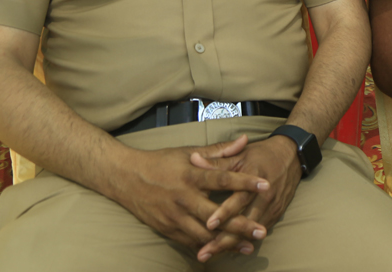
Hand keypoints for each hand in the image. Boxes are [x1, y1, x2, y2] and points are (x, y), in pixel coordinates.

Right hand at [107, 136, 270, 253]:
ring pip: (204, 234)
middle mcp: (184, 198)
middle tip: (262, 231)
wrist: (126, 178)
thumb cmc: (161, 162)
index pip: (223, 178)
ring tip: (248, 247)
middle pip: (216, 214)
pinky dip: (208, 247)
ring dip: (227, 242)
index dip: (245, 181)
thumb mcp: (189, 151)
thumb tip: (244, 140)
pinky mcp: (167, 229)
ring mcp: (174, 216)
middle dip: (240, 224)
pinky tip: (223, 251)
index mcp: (191, 175)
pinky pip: (190, 242)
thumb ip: (219, 150)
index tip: (266, 185)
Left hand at [189, 133, 302, 261]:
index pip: (239, 198)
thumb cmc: (261, 155)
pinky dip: (243, 241)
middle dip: (224, 240)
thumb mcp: (240, 154)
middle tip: (204, 252)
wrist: (291, 155)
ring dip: (231, 245)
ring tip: (210, 253)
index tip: (208, 224)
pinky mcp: (275, 214)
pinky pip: (258, 231)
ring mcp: (272, 207)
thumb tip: (194, 159)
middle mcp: (265, 196)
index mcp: (254, 179)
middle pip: (244, 223)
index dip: (224, 212)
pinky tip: (227, 249)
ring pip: (250, 232)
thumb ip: (217, 161)